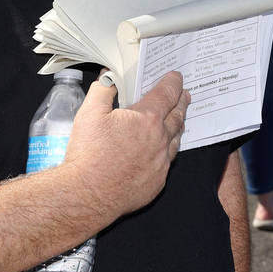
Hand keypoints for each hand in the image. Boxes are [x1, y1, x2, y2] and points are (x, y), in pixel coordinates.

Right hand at [65, 72, 189, 219]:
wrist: (88, 195)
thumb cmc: (89, 154)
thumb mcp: (89, 113)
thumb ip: (103, 89)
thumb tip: (109, 77)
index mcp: (147, 119)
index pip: (167, 94)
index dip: (173, 82)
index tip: (176, 76)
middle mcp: (160, 140)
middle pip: (177, 116)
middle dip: (181, 103)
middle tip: (184, 95)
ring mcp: (161, 162)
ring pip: (176, 140)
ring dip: (178, 127)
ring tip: (178, 120)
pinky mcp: (157, 181)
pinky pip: (167, 162)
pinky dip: (167, 151)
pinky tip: (163, 150)